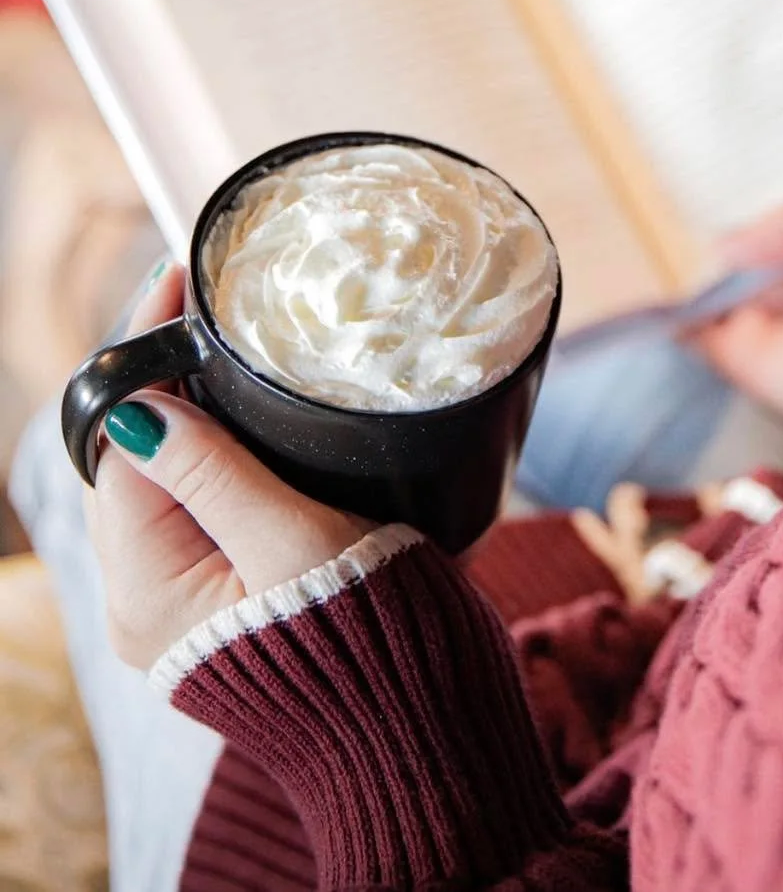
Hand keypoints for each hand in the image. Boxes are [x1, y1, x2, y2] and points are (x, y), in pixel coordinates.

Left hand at [85, 263, 374, 669]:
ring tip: (225, 344)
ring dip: (195, 413)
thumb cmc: (368, 644)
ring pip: (170, 478)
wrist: (420, 732)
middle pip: (137, 459)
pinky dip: (218, 454)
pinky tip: (251, 418)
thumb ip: (215, 473)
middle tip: (201, 303)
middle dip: (165, 379)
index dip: (146, 361)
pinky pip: (201, 506)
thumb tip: (137, 406)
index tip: (176, 289)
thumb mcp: (293, 544)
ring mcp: (185, 602)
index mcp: (149, 592)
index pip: (122, 445)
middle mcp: (149, 602)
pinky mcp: (225, 597)